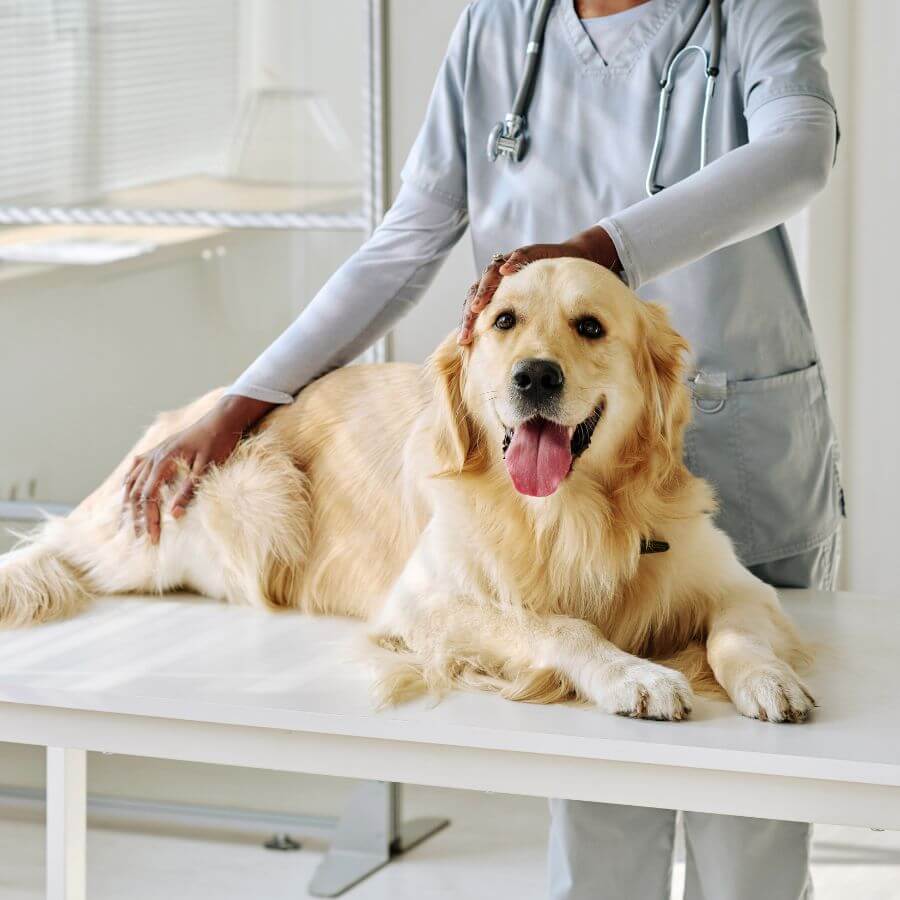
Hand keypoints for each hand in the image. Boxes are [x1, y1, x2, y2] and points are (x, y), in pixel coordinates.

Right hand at [122, 395, 272, 543]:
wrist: (222, 419)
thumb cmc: (217, 443)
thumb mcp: (207, 468)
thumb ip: (189, 490)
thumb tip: (174, 514)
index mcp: (163, 461)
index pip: (148, 497)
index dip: (149, 519)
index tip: (153, 537)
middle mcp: (154, 456)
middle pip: (136, 491)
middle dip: (137, 516)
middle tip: (140, 536)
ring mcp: (154, 452)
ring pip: (132, 480)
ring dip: (129, 502)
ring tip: (129, 521)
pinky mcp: (159, 449)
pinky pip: (136, 467)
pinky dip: (130, 481)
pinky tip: (128, 490)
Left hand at [458, 225, 620, 344]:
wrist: (570, 264)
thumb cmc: (548, 294)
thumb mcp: (532, 315)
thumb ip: (519, 330)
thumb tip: (511, 361)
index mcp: (495, 294)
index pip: (476, 310)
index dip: (469, 324)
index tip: (465, 343)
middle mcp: (498, 279)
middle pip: (477, 293)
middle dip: (472, 310)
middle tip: (468, 327)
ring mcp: (511, 265)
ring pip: (491, 274)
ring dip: (485, 289)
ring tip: (479, 304)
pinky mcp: (527, 254)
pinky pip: (518, 257)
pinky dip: (511, 263)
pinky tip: (506, 271)